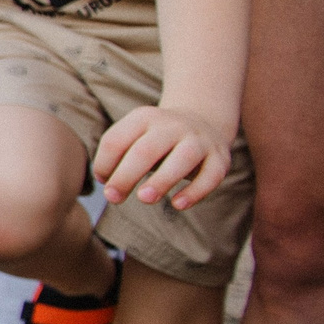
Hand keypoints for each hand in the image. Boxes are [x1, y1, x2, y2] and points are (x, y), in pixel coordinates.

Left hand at [93, 105, 232, 210]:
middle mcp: (172, 126)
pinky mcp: (219, 158)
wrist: (203, 120)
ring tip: (144, 199)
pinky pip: (211, 175)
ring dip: (162, 180)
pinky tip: (178, 204)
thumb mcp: (135, 135)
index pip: (116, 140)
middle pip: (146, 150)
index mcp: (144, 118)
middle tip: (113, 198)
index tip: (104, 182)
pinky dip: (195, 191)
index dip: (104, 163)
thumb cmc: (156, 139)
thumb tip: (106, 181)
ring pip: (182, 158)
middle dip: (126, 175)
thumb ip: (118, 155)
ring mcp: (198, 140)